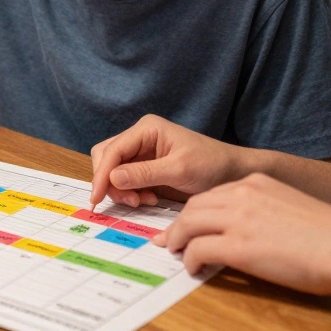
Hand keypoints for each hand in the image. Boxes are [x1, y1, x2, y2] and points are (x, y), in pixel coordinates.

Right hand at [90, 115, 244, 207]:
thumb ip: (144, 173)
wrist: (233, 173)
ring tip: (143, 201)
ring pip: (113, 170)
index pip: (112, 150)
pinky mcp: (145, 167)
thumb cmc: (211, 165)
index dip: (101, 175)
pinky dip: (130, 192)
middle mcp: (140, 137)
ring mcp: (142, 152)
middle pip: (106, 158)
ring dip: (121, 189)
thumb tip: (112, 178)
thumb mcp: (179, 170)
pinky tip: (148, 199)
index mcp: (146, 129)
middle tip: (131, 201)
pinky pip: (125, 180)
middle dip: (110, 182)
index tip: (97, 199)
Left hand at [155, 173, 330, 294]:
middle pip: (194, 206)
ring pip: (189, 224)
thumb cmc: (330, 234)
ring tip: (177, 254)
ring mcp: (238, 220)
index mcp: (256, 183)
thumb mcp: (290, 206)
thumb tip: (249, 230)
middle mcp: (243, 195)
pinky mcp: (237, 246)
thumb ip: (265, 210)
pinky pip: (199, 250)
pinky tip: (194, 269)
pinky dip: (190, 260)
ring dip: (179, 240)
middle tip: (169, 240)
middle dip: (178, 224)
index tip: (188, 223)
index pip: (213, 193)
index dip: (196, 211)